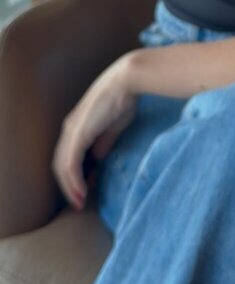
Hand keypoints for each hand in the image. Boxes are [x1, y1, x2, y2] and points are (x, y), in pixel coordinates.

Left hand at [52, 55, 137, 209]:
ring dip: (69, 187)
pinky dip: (74, 179)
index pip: (67, 157)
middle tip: (78, 202)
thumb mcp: (112, 127)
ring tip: (79, 201)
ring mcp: (72, 131)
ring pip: (63, 167)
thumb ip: (103, 142)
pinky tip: (81, 190)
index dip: (72, 175)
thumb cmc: (122, 99)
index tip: (83, 191)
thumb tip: (97, 158)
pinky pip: (71, 163)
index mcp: (76, 126)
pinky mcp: (79, 133)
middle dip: (67, 186)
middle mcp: (69, 129)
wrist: (126, 81)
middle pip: (60, 164)